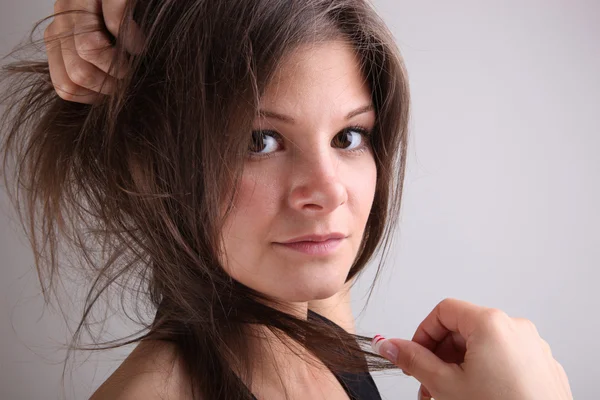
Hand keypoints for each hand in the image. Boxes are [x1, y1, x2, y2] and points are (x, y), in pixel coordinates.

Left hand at [44, 0, 143, 102]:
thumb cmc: (128, 27)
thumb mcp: (104, 53)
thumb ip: (94, 72)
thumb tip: (104, 101)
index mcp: (59, 39)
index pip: (65, 87)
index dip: (96, 97)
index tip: (116, 88)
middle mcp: (62, 19)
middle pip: (77, 74)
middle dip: (112, 85)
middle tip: (130, 77)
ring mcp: (81, 1)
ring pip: (87, 50)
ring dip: (120, 65)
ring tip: (134, 59)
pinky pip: (113, 19)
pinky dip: (133, 38)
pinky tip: (140, 41)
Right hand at [372, 298, 572, 399]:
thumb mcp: (445, 384)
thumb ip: (413, 359)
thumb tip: (389, 345)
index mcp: (491, 323)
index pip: (443, 311)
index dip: (422, 333)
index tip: (412, 355)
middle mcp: (515, 328)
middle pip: (462, 329)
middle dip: (439, 356)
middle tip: (426, 382)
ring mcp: (532, 347)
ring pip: (483, 347)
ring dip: (458, 367)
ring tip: (448, 395)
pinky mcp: (541, 366)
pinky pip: (503, 358)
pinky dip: (484, 372)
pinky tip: (474, 397)